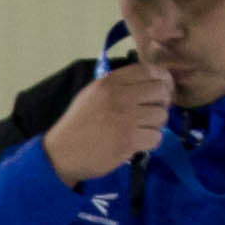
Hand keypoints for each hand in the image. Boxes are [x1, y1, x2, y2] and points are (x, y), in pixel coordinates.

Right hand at [43, 55, 174, 185]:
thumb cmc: (78, 123)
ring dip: (156, 124)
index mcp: (110, 83)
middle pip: (161, 91)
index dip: (162, 79)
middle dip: (162, 103)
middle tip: (153, 113)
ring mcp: (126, 119)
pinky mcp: (129, 140)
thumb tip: (148, 82)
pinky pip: (156, 137)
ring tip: (143, 129)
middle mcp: (120, 97)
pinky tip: (139, 143)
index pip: (149, 71)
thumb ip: (117, 85)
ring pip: (161, 115)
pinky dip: (150, 142)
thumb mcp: (92, 94)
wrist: (62, 153)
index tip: (162, 89)